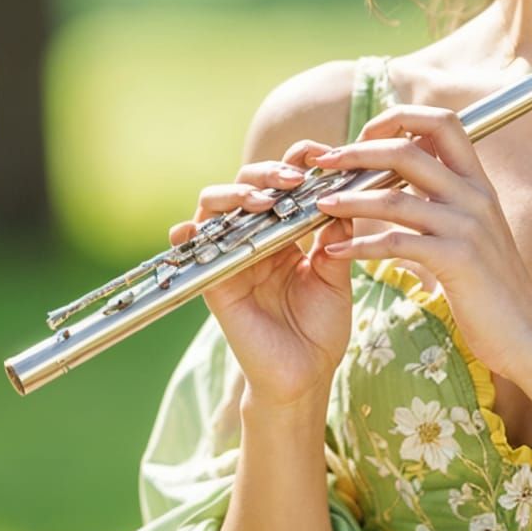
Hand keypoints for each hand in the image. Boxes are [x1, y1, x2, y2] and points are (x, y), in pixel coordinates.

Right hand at [167, 140, 357, 410]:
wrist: (304, 375)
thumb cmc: (321, 328)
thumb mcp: (336, 276)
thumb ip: (336, 238)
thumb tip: (343, 198)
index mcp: (288, 232)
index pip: (287, 182)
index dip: (301, 161)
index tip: (325, 155)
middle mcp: (256, 237)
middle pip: (250, 183)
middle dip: (271, 172)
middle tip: (297, 179)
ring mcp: (232, 255)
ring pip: (217, 203)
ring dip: (239, 193)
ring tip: (266, 200)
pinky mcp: (215, 280)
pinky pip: (194, 247)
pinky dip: (189, 232)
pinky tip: (196, 228)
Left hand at [310, 104, 531, 383]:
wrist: (524, 331)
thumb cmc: (492, 284)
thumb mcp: (474, 228)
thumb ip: (447, 197)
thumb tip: (410, 170)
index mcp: (478, 182)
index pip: (441, 122)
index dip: (399, 118)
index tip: (364, 134)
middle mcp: (475, 195)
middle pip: (408, 150)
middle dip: (358, 152)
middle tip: (324, 163)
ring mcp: (468, 226)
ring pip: (394, 196)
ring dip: (348, 199)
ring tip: (319, 205)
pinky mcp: (457, 259)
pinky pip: (396, 242)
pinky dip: (359, 246)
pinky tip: (334, 253)